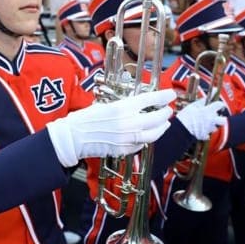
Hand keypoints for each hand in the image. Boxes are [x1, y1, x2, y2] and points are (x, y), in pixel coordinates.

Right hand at [46, 89, 175, 166]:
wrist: (74, 137)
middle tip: (168, 110)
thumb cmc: (84, 119)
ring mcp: (128, 138)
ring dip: (161, 127)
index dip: (163, 97)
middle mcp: (128, 123)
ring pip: (154, 134)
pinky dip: (147, 138)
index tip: (170, 94)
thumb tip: (136, 104)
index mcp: (123, 108)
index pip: (150, 100)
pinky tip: (148, 135)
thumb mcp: (105, 104)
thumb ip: (123, 105)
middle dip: (165, 113)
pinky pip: (141, 144)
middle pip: (157, 118)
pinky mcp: (124, 149)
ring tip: (164, 124)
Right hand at [176, 99, 226, 139]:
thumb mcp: (194, 105)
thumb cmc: (186, 116)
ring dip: (212, 125)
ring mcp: (208, 128)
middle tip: (214, 117)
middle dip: (221, 119)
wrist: (181, 128)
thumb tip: (214, 90)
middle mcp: (211, 120)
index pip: (220, 105)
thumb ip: (204, 99)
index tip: (216, 105)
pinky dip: (205, 132)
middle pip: (223, 120)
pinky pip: (208, 134)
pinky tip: (200, 129)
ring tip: (205, 123)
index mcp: (208, 111)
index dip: (219, 104)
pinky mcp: (205, 135)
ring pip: (216, 127)